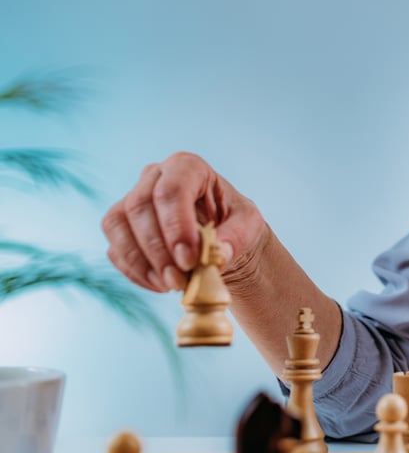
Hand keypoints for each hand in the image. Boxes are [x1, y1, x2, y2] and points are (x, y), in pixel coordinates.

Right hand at [101, 152, 266, 292]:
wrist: (221, 241)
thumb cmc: (236, 225)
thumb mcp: (249, 226)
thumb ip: (236, 237)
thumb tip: (218, 254)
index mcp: (188, 167)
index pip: (172, 189)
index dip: (176, 225)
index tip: (189, 259)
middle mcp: (155, 176)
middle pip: (139, 205)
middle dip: (157, 248)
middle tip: (179, 279)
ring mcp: (132, 199)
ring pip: (117, 224)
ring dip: (141, 261)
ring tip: (170, 285)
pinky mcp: (121, 228)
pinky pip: (115, 248)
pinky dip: (135, 272)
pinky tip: (161, 285)